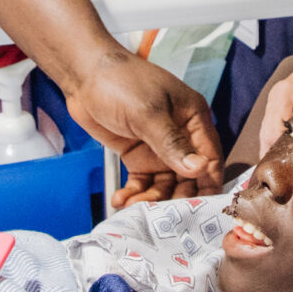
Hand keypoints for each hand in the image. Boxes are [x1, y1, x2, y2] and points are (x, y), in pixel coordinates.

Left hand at [64, 49, 222, 209]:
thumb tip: (199, 168)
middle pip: (188, 176)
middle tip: (163, 217)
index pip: (210, 157)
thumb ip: (172, 143)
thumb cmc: (120, 81)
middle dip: (176, 197)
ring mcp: (158, 147)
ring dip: (151, 198)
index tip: (201, 209)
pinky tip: (121, 201)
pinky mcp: (138, 155)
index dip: (207, 184)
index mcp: (193, 118)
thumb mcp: (148, 113)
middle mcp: (181, 135)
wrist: (83, 74)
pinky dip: (134, 193)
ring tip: (134, 208)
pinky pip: (143, 181)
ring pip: (165, 183)